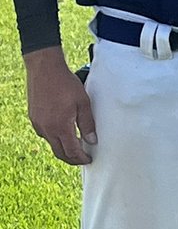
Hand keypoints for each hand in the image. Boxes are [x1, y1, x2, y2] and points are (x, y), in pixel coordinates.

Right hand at [24, 46, 96, 165]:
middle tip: (82, 158)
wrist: (45, 69)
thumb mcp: (83, 103)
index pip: (71, 151)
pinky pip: (45, 134)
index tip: (88, 159)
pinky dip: (55, 138)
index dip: (81, 158)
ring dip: (63, 148)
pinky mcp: (34, 118)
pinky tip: (62, 132)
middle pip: (60, 152)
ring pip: (51, 144)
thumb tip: (92, 140)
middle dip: (72, 159)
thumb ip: (87, 124)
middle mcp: (47, 129)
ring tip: (75, 145)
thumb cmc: (65, 83)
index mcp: (60, 127)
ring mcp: (38, 124)